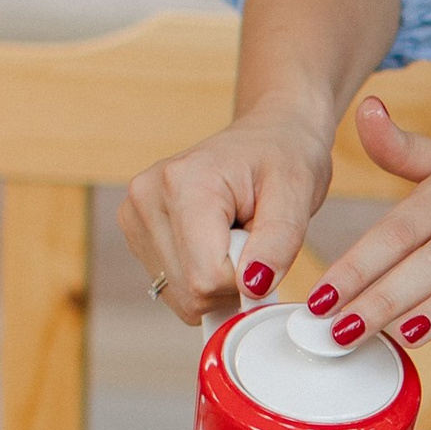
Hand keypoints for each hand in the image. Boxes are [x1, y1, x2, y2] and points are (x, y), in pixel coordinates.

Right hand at [120, 109, 333, 322]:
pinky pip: (172, 288)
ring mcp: (133, 215)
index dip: (246, 280)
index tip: (264, 249)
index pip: (206, 277)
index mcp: (183, 182)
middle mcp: (146, 196)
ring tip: (233, 235)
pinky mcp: (135, 232)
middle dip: (231, 281)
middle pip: (188, 291)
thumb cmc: (286, 158)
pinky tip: (213, 242)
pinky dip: (201, 277)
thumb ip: (278, 244)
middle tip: (251, 238)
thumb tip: (252, 288)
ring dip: (217, 280)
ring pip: (179, 295)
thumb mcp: (296, 195)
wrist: (269, 135)